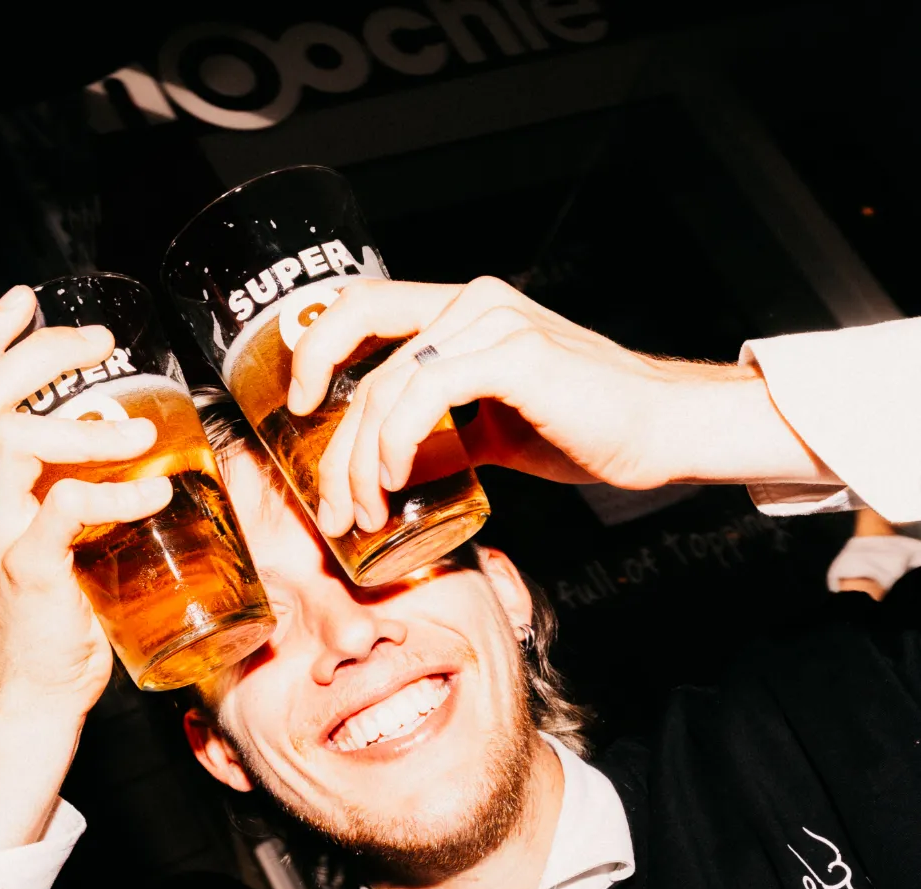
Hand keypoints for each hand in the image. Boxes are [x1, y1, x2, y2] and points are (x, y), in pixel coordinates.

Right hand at [0, 286, 170, 842]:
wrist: (39, 689)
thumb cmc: (64, 611)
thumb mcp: (61, 536)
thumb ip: (82, 488)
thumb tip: (153, 447)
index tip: (27, 300)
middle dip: (41, 354)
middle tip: (97, 344)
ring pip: (14, 441)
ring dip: (83, 424)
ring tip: (139, 428)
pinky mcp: (29, 571)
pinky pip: (63, 512)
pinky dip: (114, 493)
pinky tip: (155, 490)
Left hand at [287, 276, 832, 534]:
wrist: (660, 431)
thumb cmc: (583, 428)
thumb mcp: (494, 427)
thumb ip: (444, 429)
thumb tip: (392, 464)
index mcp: (464, 310)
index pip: (365, 309)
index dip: (318, 350)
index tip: (301, 407)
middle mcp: (473, 302)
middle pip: (364, 358)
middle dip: (335, 443)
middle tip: (334, 507)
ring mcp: (493, 321)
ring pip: (387, 385)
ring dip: (361, 460)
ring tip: (367, 513)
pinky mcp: (513, 353)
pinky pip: (424, 393)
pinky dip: (396, 441)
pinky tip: (397, 480)